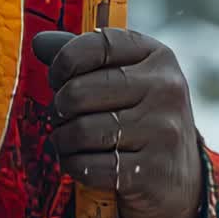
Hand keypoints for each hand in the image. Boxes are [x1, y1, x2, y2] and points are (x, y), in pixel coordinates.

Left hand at [32, 27, 203, 217]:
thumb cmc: (140, 115)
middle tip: (61, 116)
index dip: (64, 61)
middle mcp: (166, 89)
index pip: (97, 44)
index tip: (58, 78)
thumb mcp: (126, 76)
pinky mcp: (152, 171)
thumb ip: (85, 57)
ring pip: (80, 131)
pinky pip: (88, 167)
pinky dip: (73, 166)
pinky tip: (79, 161)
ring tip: (67, 140)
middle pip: (79, 92)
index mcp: (158, 57)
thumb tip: (40, 43)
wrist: (178, 174)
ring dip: (62, 139)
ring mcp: (162, 131)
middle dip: (59, 107)